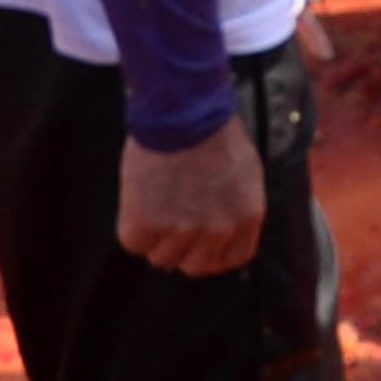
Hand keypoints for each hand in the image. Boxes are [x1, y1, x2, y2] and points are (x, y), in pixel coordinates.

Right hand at [117, 114, 267, 275]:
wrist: (182, 114)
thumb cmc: (210, 134)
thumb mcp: (243, 174)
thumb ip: (235, 207)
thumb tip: (221, 233)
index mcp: (248, 216)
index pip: (233, 259)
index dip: (212, 253)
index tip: (198, 242)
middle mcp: (219, 230)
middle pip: (194, 266)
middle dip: (180, 248)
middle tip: (170, 218)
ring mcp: (183, 231)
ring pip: (161, 257)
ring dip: (155, 235)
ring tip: (158, 198)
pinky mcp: (148, 225)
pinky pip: (134, 242)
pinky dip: (132, 223)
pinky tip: (141, 195)